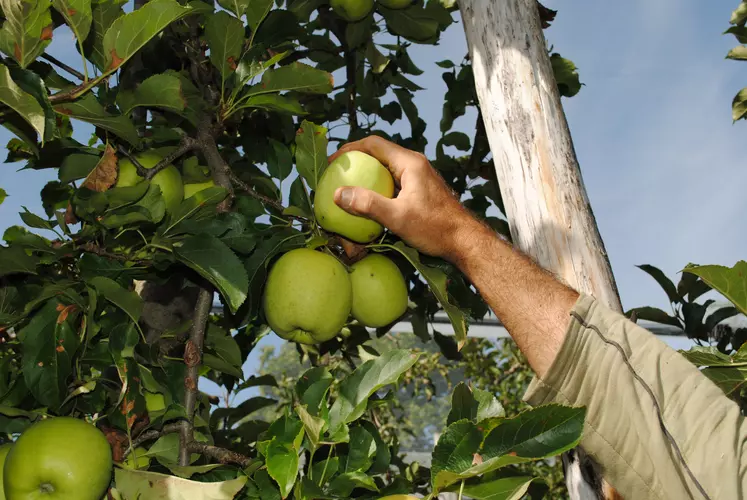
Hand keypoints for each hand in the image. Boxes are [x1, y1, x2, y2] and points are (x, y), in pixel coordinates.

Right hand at [329, 136, 482, 260]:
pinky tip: (367, 203)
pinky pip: (393, 182)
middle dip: (356, 161)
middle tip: (336, 173)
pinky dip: (377, 187)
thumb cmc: (435, 228)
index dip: (350, 149)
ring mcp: (418, 177)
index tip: (333, 161)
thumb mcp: (398, 217)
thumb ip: (368, 204)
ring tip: (347, 187)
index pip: (374, 144)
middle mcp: (414, 165)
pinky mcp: (419, 190)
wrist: (465, 240)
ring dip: (366, 175)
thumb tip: (338, 194)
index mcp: (410, 163)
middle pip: (379, 154)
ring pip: (386, 169)